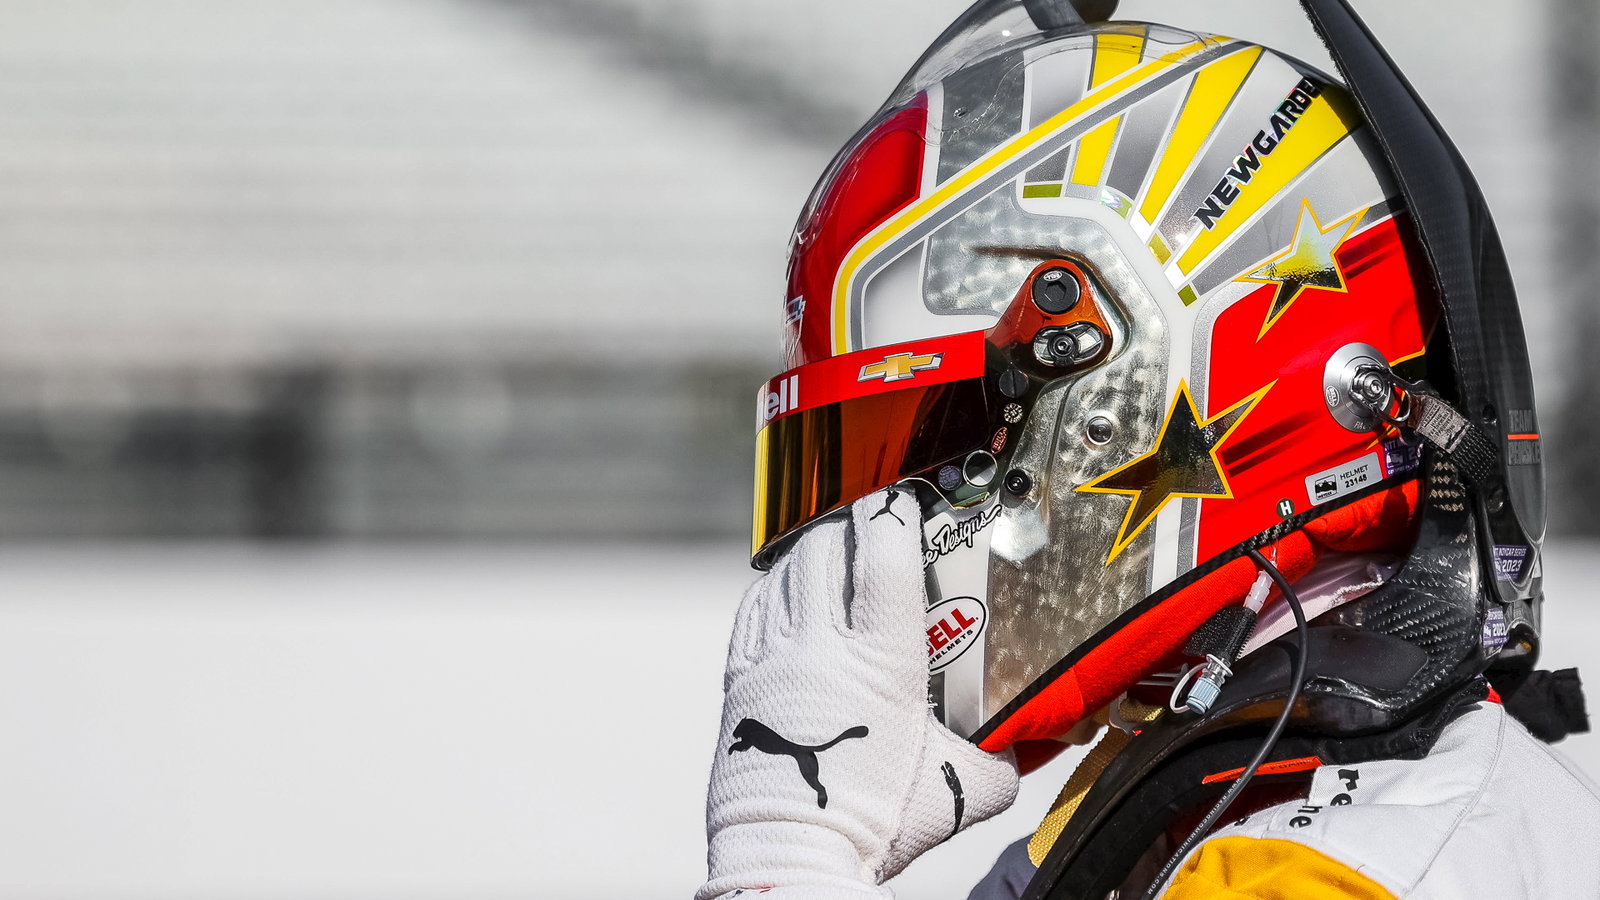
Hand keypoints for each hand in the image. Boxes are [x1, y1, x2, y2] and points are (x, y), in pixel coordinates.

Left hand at [698, 490, 1018, 899]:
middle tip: (873, 528)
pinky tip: (792, 592)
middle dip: (851, 526)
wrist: (794, 853)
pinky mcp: (742, 676)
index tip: (904, 503)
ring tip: (834, 551)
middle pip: (828, 548)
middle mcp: (824, 645)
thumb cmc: (876, 823)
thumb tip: (1043, 734)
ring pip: (788, 570)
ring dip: (812, 550)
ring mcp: (777, 656)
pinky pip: (755, 606)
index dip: (893, 515)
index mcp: (883, 659)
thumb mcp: (963, 787)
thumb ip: (1007, 751)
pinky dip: (776, 587)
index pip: (882, 554)